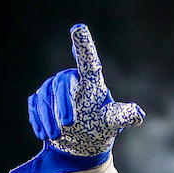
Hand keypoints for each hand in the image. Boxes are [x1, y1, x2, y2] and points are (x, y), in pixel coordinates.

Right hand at [2, 24, 143, 172]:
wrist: (81, 142)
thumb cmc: (100, 126)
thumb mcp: (112, 121)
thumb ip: (124, 115)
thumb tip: (138, 114)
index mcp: (91, 79)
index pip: (87, 59)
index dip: (83, 44)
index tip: (79, 29)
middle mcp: (71, 79)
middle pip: (62, 83)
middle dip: (63, 104)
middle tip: (68, 124)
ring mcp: (53, 88)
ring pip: (45, 95)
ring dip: (49, 116)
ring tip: (57, 136)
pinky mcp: (40, 99)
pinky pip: (35, 105)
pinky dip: (39, 119)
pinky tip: (44, 133)